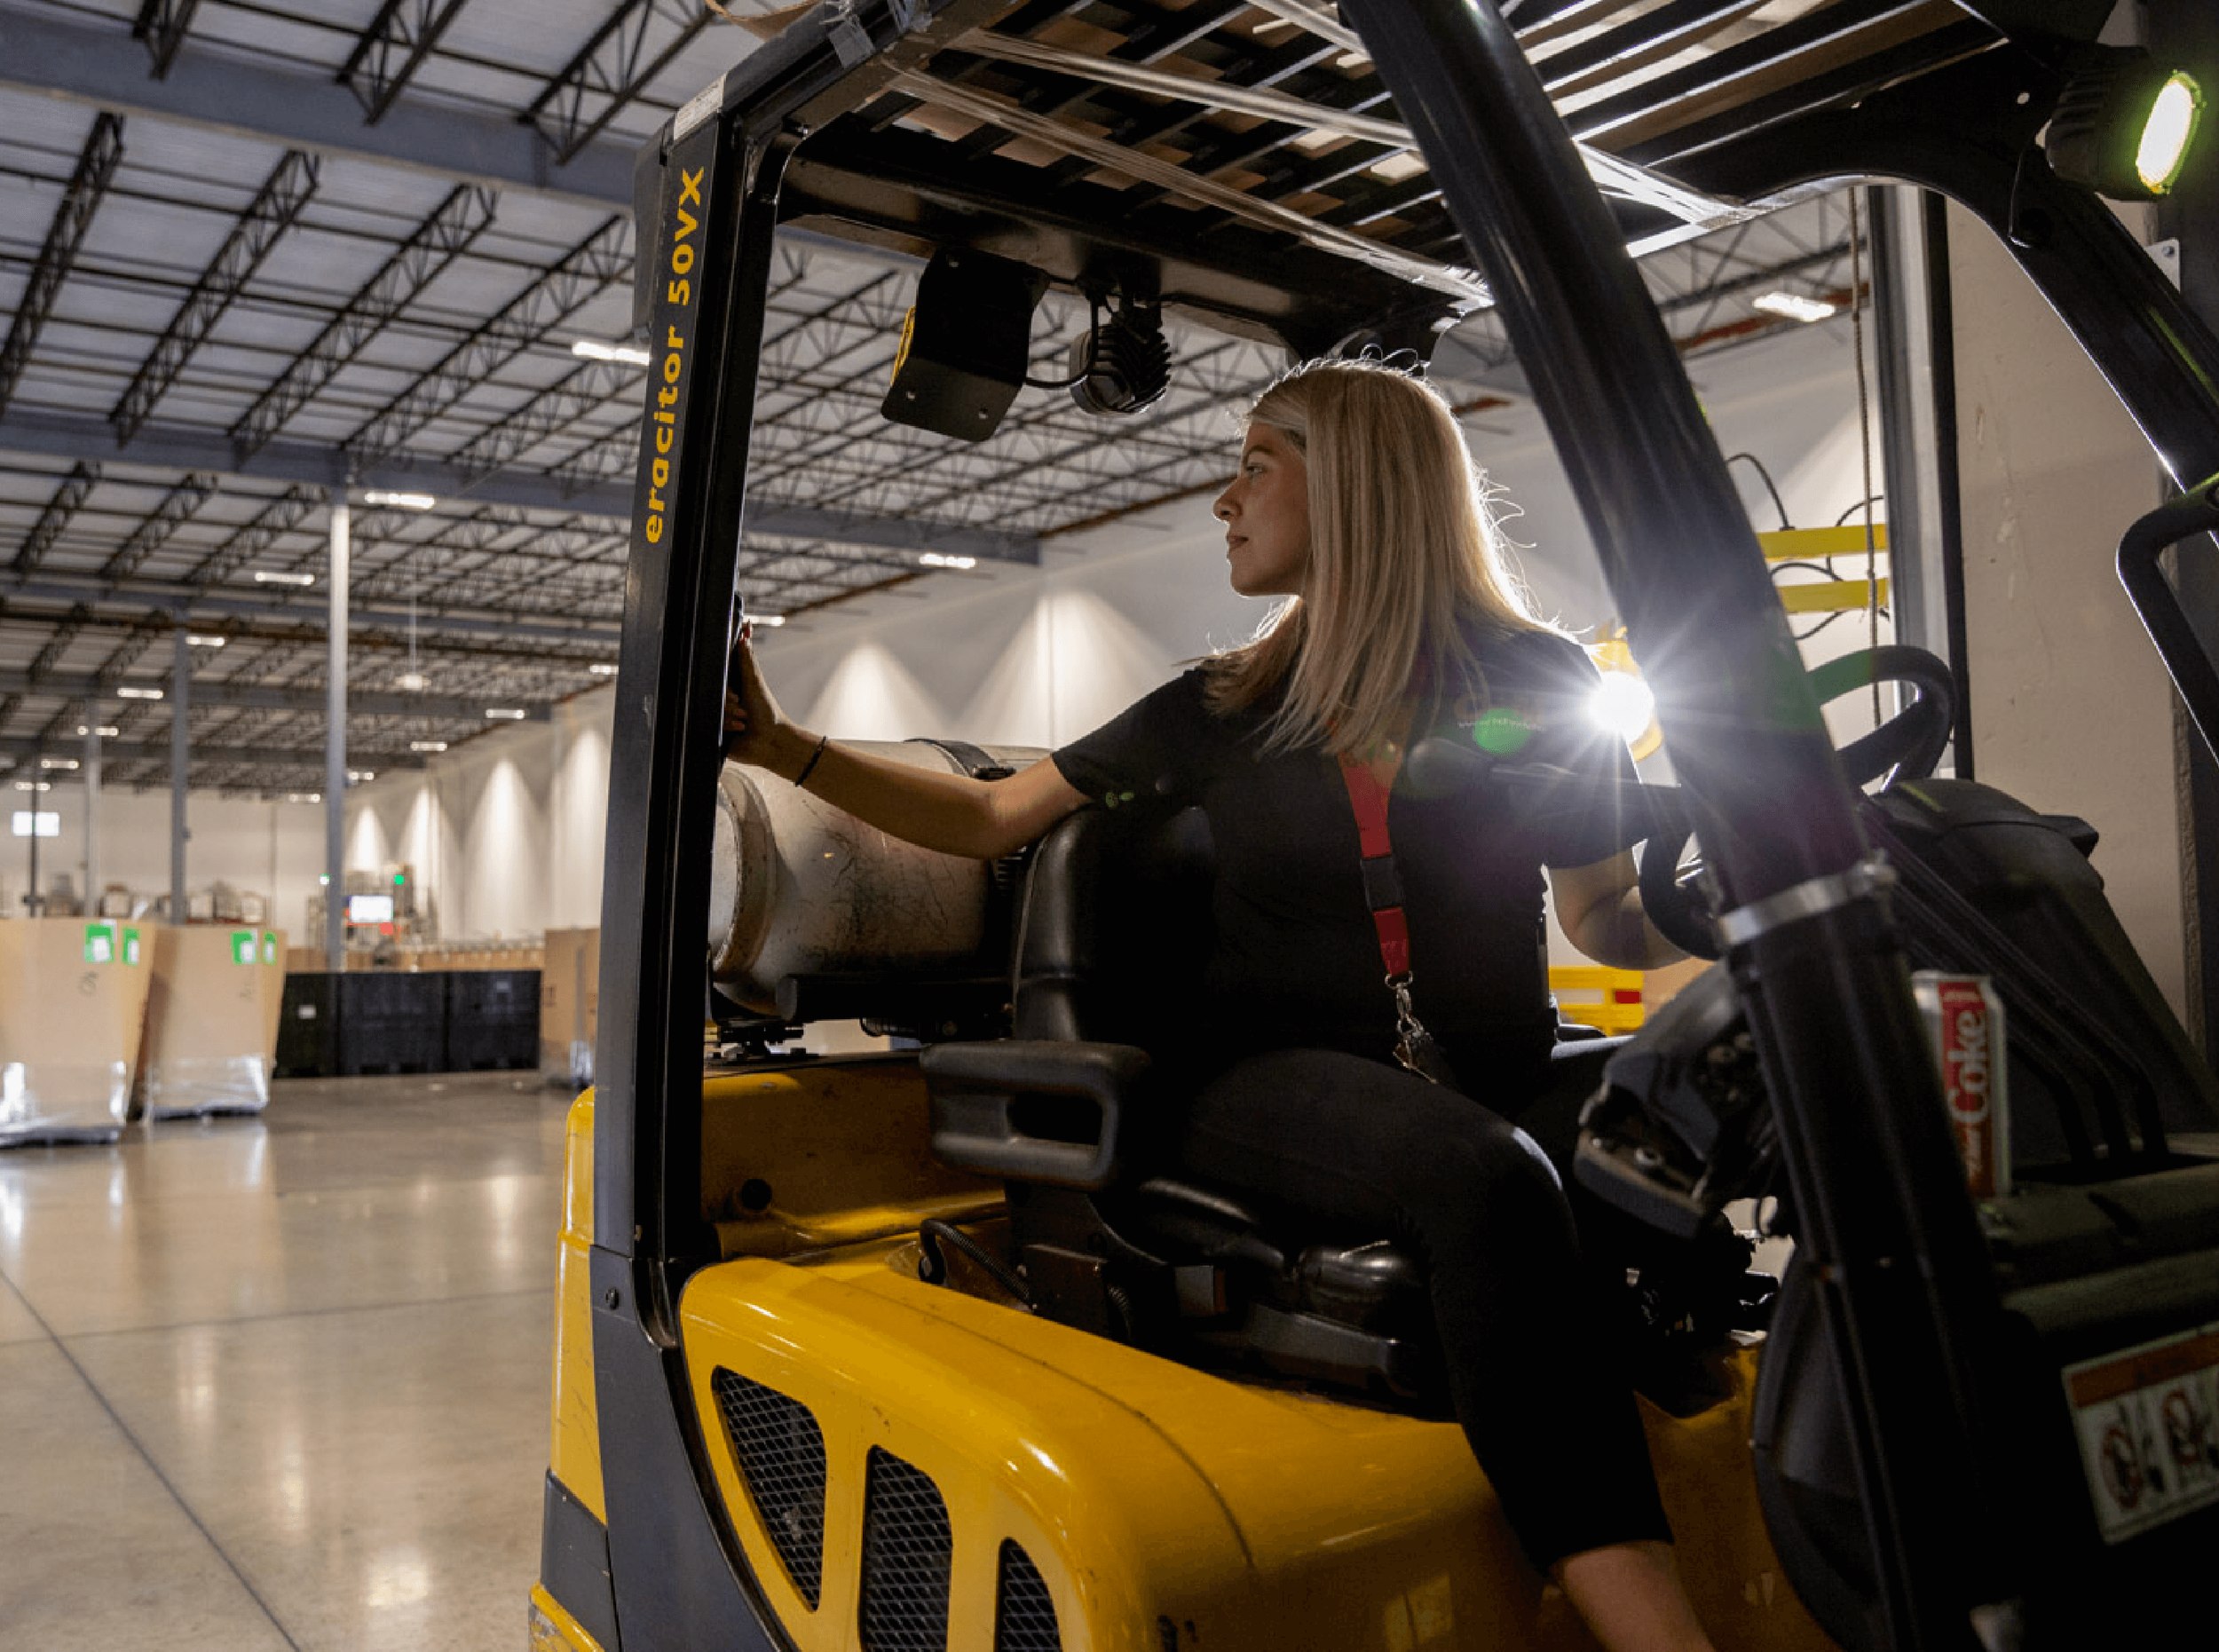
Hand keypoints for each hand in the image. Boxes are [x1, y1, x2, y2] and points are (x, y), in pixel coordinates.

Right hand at [721, 629, 796, 770]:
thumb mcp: (756, 683)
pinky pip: (708, 724)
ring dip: (728, 714)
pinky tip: (738, 729)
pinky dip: (725, 725)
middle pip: (711, 693)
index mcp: (731, 687)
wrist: (770, 742)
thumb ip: (747, 660)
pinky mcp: (714, 732)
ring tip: (743, 719)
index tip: (734, 690)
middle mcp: (722, 701)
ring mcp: (718, 716)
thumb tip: (743, 634)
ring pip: (709, 708)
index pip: (716, 675)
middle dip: (728, 700)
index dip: (722, 681)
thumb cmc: (768, 713)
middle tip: (741, 705)